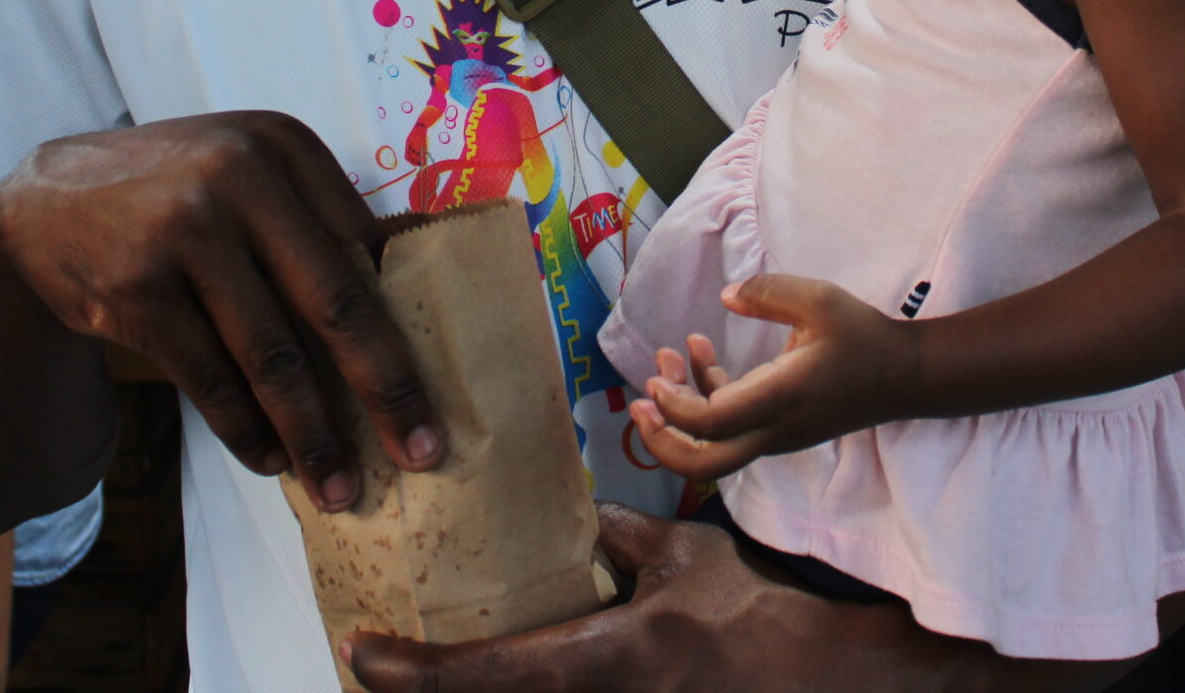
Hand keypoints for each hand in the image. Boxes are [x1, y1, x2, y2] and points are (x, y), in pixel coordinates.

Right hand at [0, 110, 442, 510]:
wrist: (44, 202)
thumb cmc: (176, 194)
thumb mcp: (245, 173)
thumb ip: (316, 222)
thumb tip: (408, 302)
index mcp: (283, 145)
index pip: (366, 250)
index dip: (406, 322)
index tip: (440, 388)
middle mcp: (238, 177)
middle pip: (334, 303)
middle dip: (384, 388)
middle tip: (421, 450)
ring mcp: (182, 232)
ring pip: (270, 355)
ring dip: (311, 432)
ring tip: (339, 485)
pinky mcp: (136, 288)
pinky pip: (208, 377)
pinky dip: (245, 427)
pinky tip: (271, 459)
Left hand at [347, 502, 1104, 692]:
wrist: (824, 682)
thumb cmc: (758, 616)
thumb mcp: (686, 560)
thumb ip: (622, 537)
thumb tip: (572, 510)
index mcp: (605, 660)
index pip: (489, 671)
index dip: (415, 669)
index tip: (361, 649)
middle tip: (368, 666)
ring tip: (407, 674)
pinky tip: (488, 682)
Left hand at [625, 274, 915, 481]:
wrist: (903, 377)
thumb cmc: (861, 336)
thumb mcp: (819, 299)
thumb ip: (767, 294)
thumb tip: (725, 298)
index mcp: (780, 398)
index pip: (711, 423)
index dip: (673, 407)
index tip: (655, 376)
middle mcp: (773, 428)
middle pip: (704, 465)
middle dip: (661, 442)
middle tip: (638, 407)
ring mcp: (775, 436)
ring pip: (714, 448)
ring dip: (681, 412)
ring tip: (667, 358)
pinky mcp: (778, 430)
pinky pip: (731, 429)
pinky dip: (707, 398)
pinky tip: (700, 353)